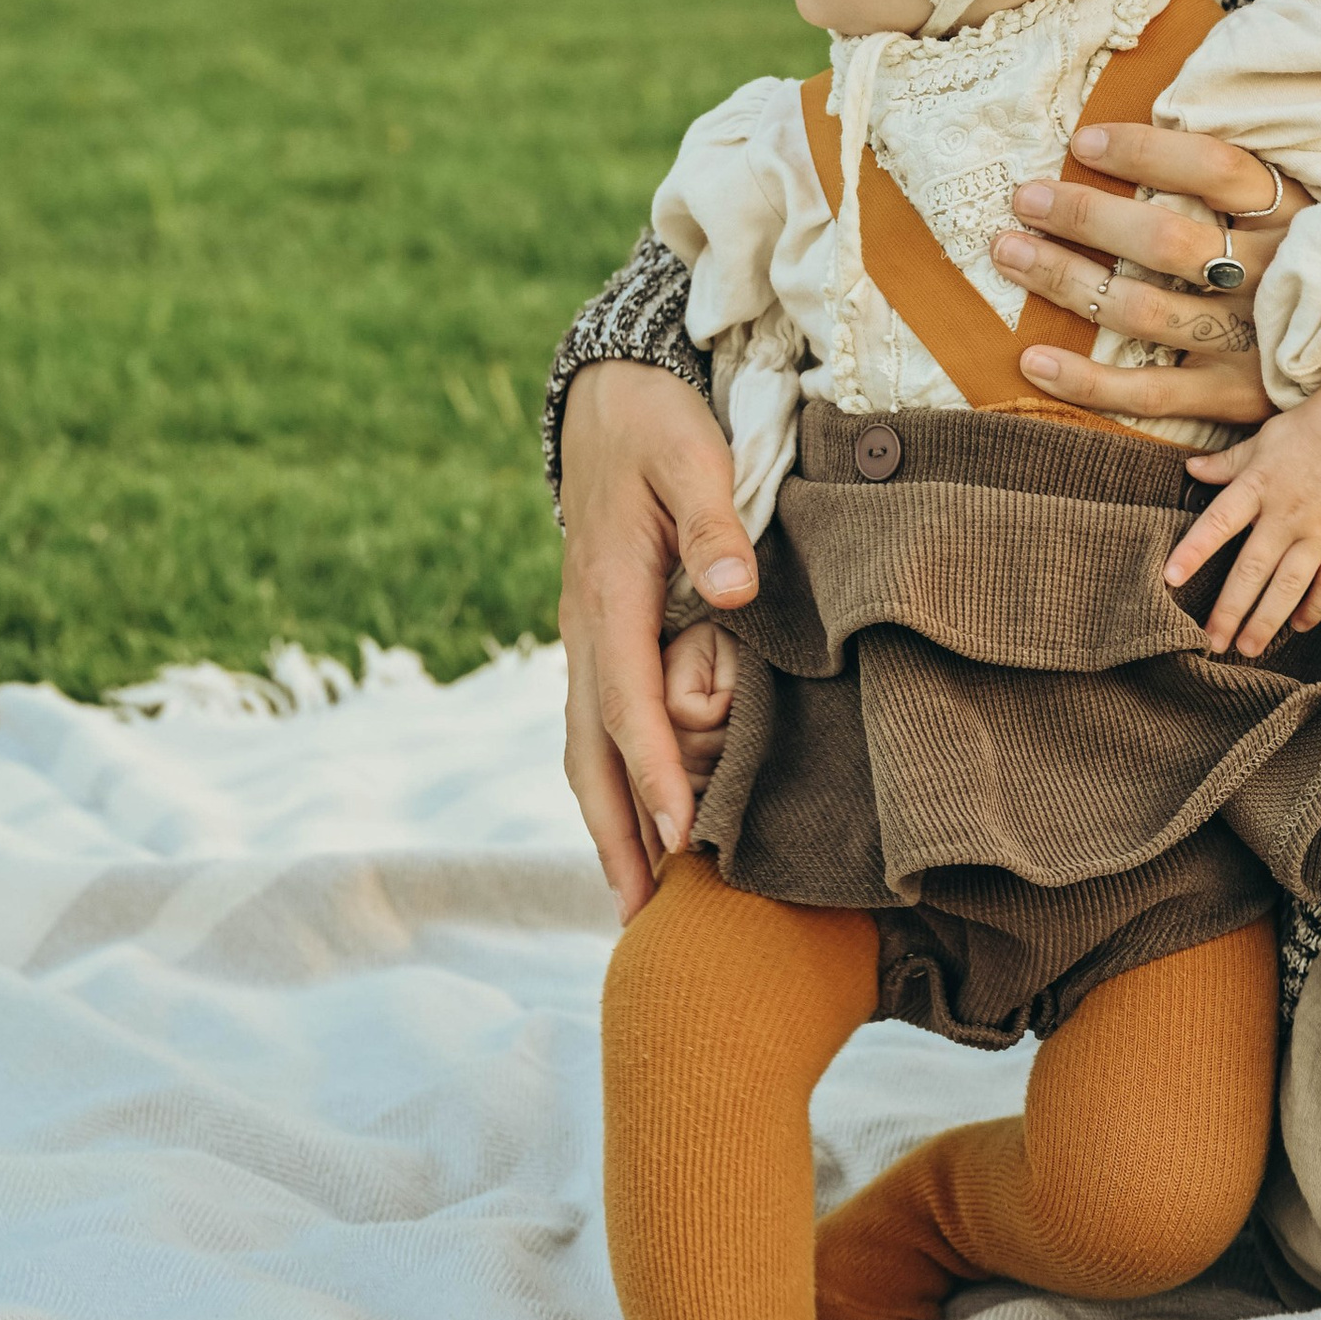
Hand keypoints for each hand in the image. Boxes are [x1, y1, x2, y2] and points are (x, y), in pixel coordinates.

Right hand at [559, 360, 755, 919]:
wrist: (608, 397)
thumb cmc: (659, 425)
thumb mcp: (690, 454)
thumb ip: (712, 521)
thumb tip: (735, 591)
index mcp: (608, 591)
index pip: (626, 700)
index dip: (652, 771)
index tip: (681, 836)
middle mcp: (585, 629)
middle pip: (589, 751)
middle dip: (615, 835)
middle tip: (642, 922)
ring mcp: (586, 638)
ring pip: (586, 749)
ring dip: (608, 824)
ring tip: (637, 905)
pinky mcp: (600, 638)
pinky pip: (598, 727)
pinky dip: (612, 784)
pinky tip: (639, 827)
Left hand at [992, 123, 1307, 428]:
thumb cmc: (1317, 267)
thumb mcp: (1305, 209)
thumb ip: (1248, 179)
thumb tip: (1162, 115)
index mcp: (1292, 216)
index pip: (1215, 168)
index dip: (1145, 150)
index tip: (1084, 141)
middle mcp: (1269, 276)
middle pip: (1165, 240)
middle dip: (1085, 215)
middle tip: (1025, 199)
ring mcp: (1250, 340)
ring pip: (1143, 311)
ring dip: (1067, 281)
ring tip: (1010, 253)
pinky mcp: (1235, 398)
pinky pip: (1149, 394)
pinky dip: (1086, 381)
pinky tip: (1031, 359)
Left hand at [1169, 344, 1320, 659]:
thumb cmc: (1311, 427)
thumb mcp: (1264, 439)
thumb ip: (1228, 463)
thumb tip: (1189, 469)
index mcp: (1259, 484)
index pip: (1218, 522)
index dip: (1193, 550)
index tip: (1169, 578)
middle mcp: (1287, 512)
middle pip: (1252, 569)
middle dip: (1230, 610)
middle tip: (1211, 643)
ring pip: (1290, 586)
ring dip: (1267, 621)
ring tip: (1248, 648)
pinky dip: (1314, 608)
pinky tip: (1298, 626)